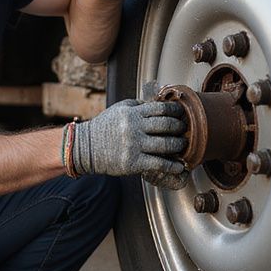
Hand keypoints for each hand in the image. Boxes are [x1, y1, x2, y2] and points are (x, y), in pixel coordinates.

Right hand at [70, 99, 189, 187]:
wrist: (85, 148)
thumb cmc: (104, 128)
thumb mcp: (120, 110)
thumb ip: (139, 106)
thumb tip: (161, 104)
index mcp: (132, 112)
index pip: (161, 108)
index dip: (175, 111)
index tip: (181, 114)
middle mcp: (134, 127)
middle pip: (167, 125)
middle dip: (180, 127)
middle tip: (185, 129)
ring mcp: (133, 145)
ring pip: (166, 144)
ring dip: (179, 145)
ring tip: (183, 145)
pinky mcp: (132, 162)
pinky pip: (159, 163)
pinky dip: (172, 165)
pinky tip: (179, 166)